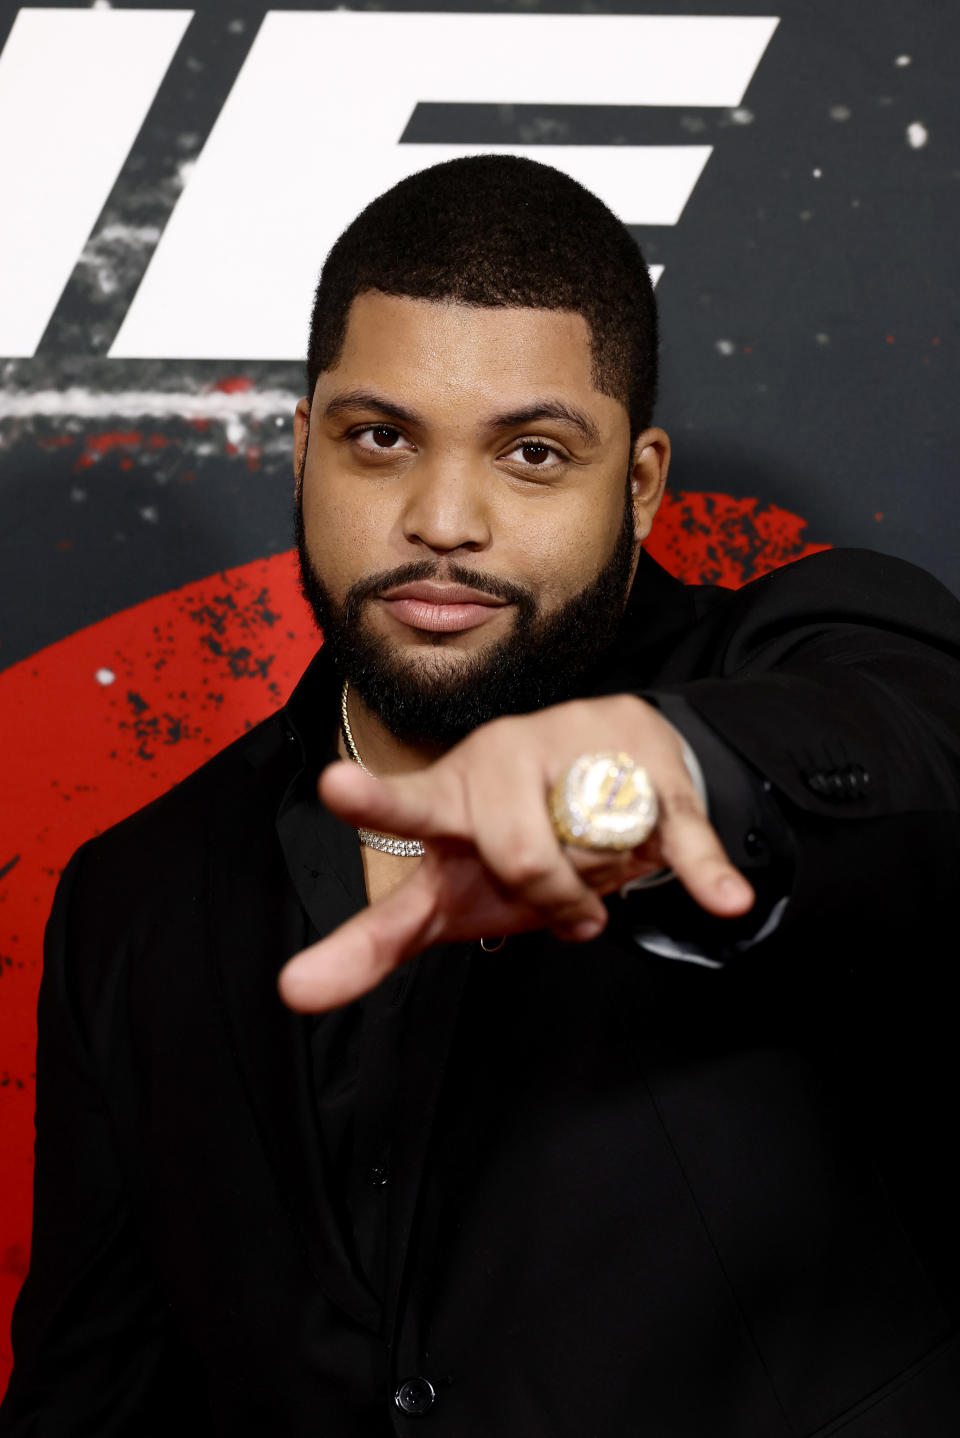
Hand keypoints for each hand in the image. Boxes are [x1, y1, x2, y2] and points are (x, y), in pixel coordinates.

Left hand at [278, 695, 753, 1011]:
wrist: (614, 762)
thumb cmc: (514, 837)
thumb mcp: (449, 892)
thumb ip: (376, 939)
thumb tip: (293, 990)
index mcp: (448, 797)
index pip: (406, 807)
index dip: (372, 801)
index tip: (334, 786)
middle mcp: (501, 761)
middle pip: (518, 855)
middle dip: (549, 896)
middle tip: (568, 904)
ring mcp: (576, 748)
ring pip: (587, 853)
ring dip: (600, 885)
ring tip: (599, 865)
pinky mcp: (646, 758)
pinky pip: (674, 832)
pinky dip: (699, 870)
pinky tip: (723, 897)